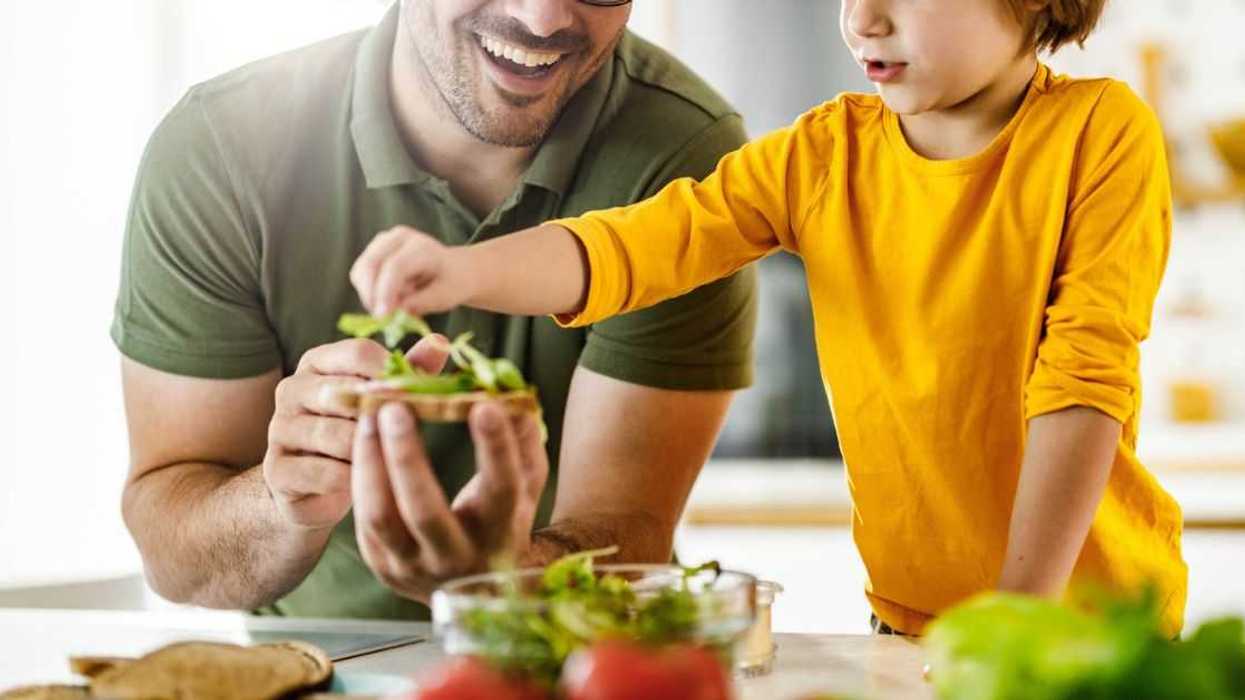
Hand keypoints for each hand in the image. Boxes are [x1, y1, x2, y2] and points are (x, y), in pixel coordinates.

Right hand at [261, 337, 446, 529]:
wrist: (316, 490)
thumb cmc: (358, 434)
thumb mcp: (385, 400)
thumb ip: (408, 371)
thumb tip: (440, 341)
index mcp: (318, 363)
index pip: (358, 352)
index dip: (394, 373)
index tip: (416, 394)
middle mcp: (292, 389)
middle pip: (345, 392)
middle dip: (381, 416)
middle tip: (402, 433)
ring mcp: (279, 428)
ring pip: (336, 435)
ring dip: (368, 452)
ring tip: (383, 460)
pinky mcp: (276, 468)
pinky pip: (324, 472)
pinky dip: (351, 481)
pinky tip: (361, 483)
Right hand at [350, 226, 472, 317]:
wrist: (454, 269)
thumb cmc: (451, 283)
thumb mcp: (445, 297)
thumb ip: (421, 303)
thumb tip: (395, 310)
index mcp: (422, 247)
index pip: (395, 267)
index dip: (385, 292)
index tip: (382, 317)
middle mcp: (399, 237)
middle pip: (371, 264)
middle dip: (371, 295)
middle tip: (382, 319)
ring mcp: (383, 241)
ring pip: (360, 271)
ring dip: (370, 295)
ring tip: (394, 305)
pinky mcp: (373, 251)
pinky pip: (359, 275)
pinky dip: (368, 292)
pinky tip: (389, 298)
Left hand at [351, 341, 548, 602]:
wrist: (475, 591)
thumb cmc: (502, 523)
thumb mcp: (524, 486)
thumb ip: (522, 441)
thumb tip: (510, 394)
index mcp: (500, 534)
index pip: (500, 490)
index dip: (495, 448)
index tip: (484, 405)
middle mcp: (456, 557)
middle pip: (425, 512)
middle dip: (406, 457)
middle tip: (396, 407)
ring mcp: (413, 566)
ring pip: (381, 516)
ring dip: (370, 461)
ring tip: (369, 416)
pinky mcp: (380, 564)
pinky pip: (363, 516)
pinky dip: (362, 473)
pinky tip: (364, 437)